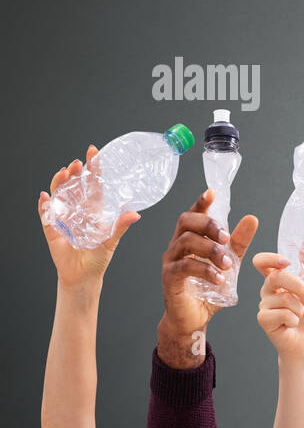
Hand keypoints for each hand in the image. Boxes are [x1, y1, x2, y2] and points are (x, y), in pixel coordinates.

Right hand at [37, 146, 139, 292]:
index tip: (94, 152)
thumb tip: (135, 214)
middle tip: (77, 162)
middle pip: (74, 185)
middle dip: (74, 172)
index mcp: (94, 210)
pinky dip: (44, 205)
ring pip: (59, 194)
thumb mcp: (111, 241)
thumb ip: (120, 226)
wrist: (83, 275)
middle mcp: (78, 210)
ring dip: (60, 183)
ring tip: (64, 172)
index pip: (93, 184)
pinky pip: (45, 213)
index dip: (93, 169)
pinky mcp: (52, 228)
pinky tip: (44, 197)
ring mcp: (63, 217)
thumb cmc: (98, 258)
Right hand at [157, 190, 257, 368]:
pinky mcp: (169, 278)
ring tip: (228, 264)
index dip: (201, 202)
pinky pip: (184, 267)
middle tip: (226, 237)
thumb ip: (239, 243)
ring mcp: (170, 261)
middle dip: (208, 225)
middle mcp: (176, 246)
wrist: (194, 318)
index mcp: (190, 239)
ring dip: (210, 250)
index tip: (212, 192)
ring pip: (186, 242)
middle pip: (186, 222)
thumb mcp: (230, 263)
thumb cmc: (209, 289)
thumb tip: (252, 218)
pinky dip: (204, 270)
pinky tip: (218, 278)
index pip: (192, 215)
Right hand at [253, 248, 303, 363]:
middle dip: (297, 285)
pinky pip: (283, 313)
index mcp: (276, 281)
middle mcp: (266, 291)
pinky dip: (294, 319)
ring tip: (298, 316)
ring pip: (284, 298)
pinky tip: (291, 325)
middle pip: (276, 277)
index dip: (271, 259)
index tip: (287, 262)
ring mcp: (263, 305)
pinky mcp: (263, 319)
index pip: (262, 262)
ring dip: (299, 308)